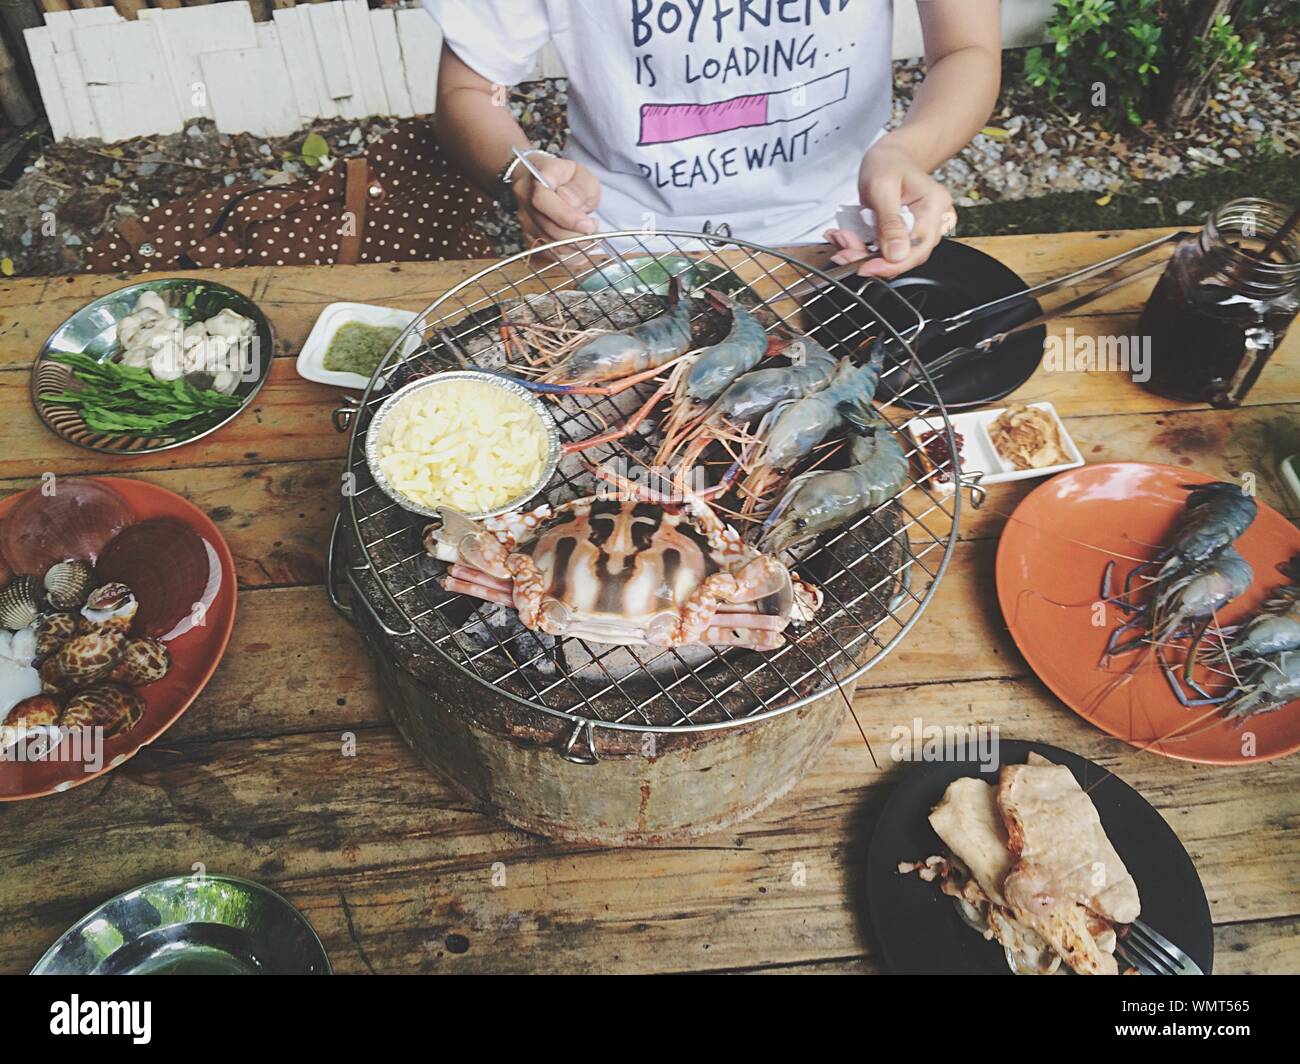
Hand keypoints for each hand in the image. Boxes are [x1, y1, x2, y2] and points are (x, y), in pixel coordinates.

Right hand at [513, 154, 600, 244]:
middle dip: (575, 234)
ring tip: (589, 234)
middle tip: (593, 229)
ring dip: (573, 245)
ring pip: (547, 243)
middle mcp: (524, 198)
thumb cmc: (564, 177)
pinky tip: (581, 247)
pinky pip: (547, 253)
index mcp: (536, 177)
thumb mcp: (581, 174)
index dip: (566, 216)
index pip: (542, 199)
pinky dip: (567, 254)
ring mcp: (523, 219)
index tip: (588, 224)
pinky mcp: (527, 236)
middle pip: (546, 225)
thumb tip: (571, 203)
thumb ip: (580, 188)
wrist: (540, 180)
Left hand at [825, 138, 956, 279]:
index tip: (864, 266)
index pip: (918, 248)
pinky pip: (886, 251)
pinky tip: (848, 239)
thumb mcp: (882, 188)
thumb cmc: (887, 164)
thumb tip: (897, 254)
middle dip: (872, 260)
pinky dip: (864, 248)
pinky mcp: (906, 235)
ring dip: (864, 254)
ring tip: (843, 239)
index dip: (891, 264)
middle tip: (845, 252)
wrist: (888, 157)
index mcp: (934, 206)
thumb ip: (890, 222)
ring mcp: (921, 229)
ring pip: (893, 257)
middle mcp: (933, 221)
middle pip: (907, 257)